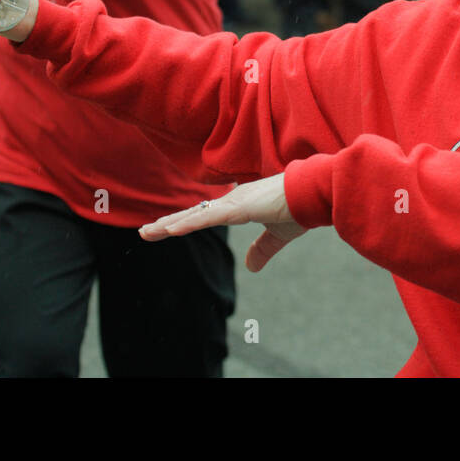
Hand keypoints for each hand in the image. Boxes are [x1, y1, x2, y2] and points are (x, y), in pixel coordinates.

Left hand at [140, 173, 308, 271]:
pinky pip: (207, 217)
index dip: (185, 222)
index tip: (166, 228)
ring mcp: (233, 202)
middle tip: (145, 231)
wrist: (314, 193)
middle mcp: (231, 200)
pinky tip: (170, 230)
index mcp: (239, 204)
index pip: (205, 215)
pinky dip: (188, 224)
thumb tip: (251, 268)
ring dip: (169, 224)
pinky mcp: (238, 207)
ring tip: (147, 232)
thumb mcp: (278, 235)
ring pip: (194, 215)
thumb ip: (263, 249)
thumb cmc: (299, 208)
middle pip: (193, 213)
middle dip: (168, 223)